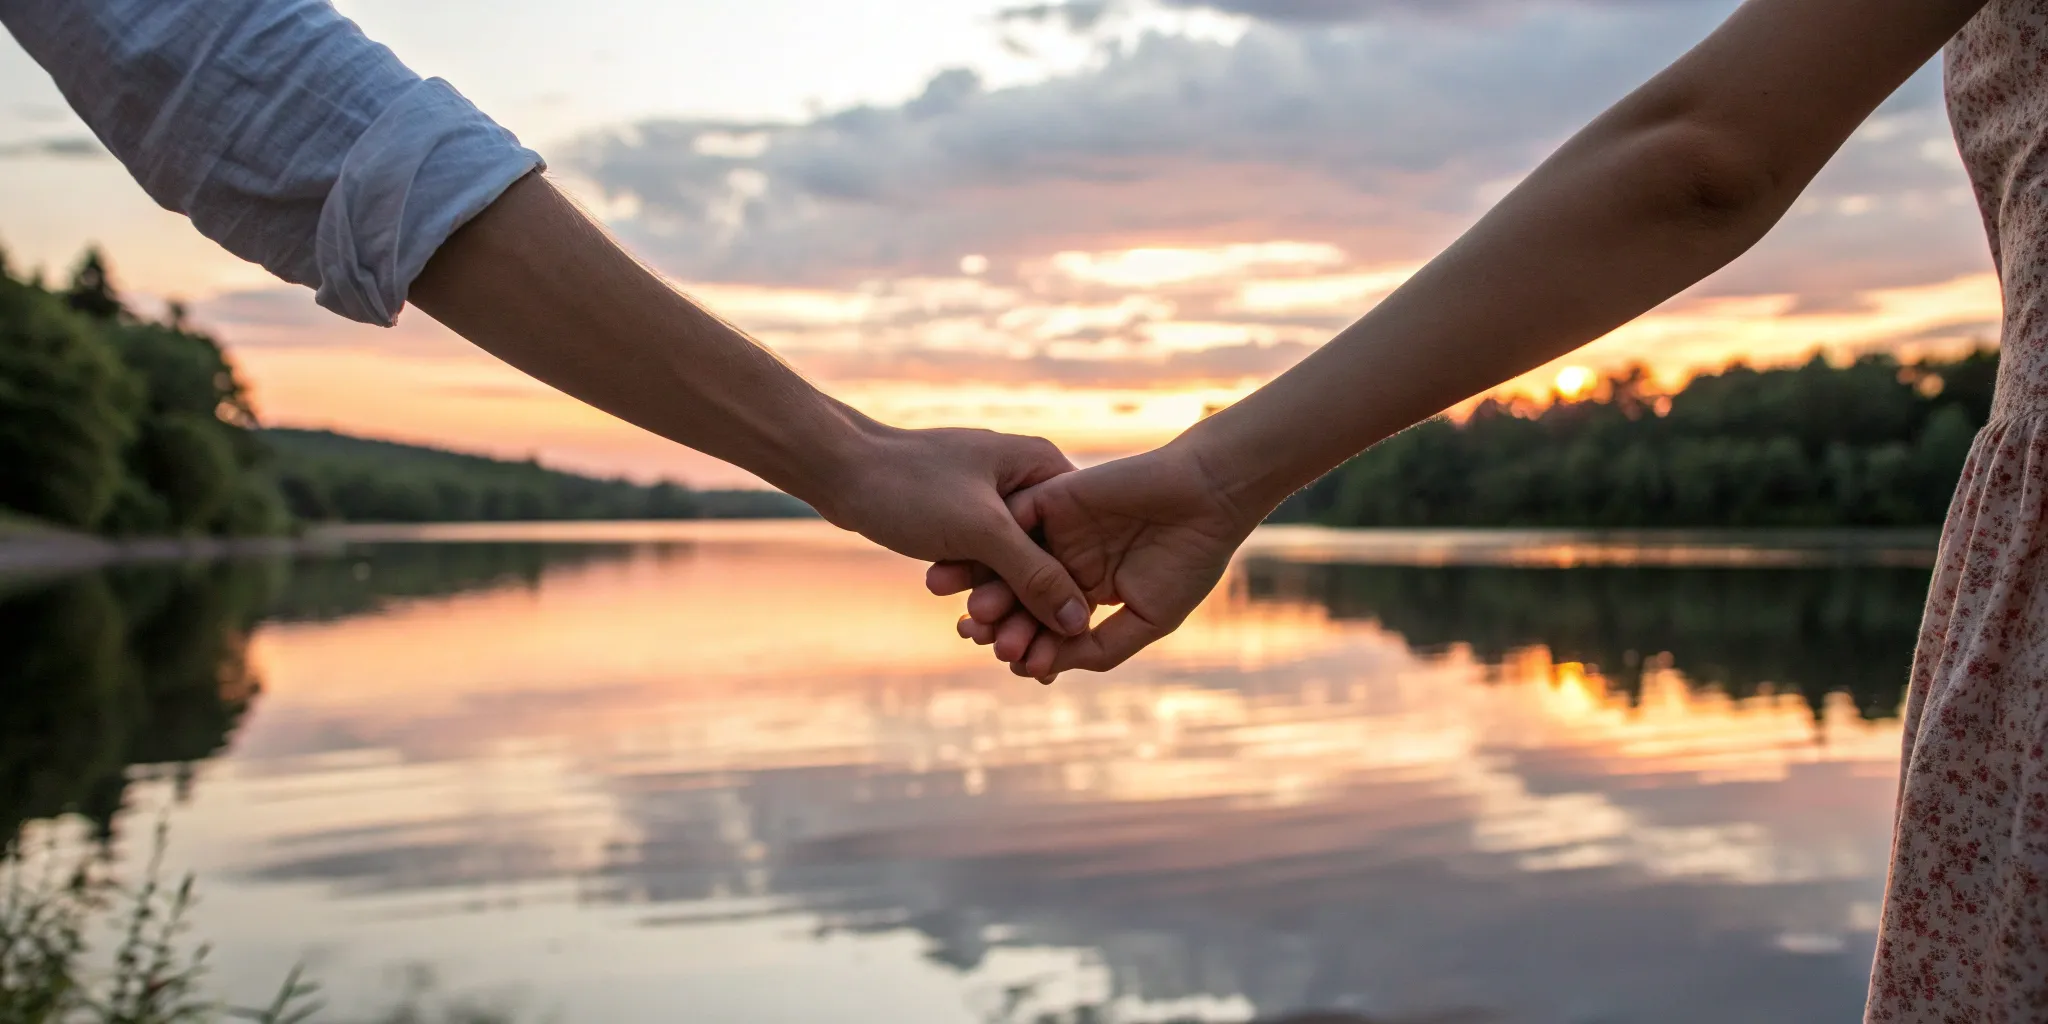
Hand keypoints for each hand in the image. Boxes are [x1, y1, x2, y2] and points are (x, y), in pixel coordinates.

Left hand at [818, 423, 1095, 637]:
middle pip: (1048, 557)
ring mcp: (993, 501)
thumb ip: (1033, 573)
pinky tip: (971, 631)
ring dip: (1005, 610)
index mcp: (1042, 466)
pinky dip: (981, 597)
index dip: (1076, 593)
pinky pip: (985, 567)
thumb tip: (1075, 621)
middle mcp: (1025, 481)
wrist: (836, 468)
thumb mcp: (980, 531)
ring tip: (995, 653)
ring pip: (1014, 567)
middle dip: (1034, 611)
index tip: (1068, 642)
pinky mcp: (963, 520)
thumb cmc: (907, 485)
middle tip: (1024, 661)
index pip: (1080, 538)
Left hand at [925, 440, 1261, 680]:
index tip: (1018, 667)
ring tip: (978, 617)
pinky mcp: (1050, 498)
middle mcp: (1064, 560)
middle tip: (988, 643)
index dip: (1030, 646)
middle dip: (1002, 623)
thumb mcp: (1148, 619)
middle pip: (1019, 598)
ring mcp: (1055, 530)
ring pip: (1009, 563)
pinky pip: (1012, 522)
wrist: (1210, 497)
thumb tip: (1048, 669)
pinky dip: (994, 545)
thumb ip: (1101, 647)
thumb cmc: (1190, 559)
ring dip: (990, 589)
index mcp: (1086, 590)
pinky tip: (983, 571)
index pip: (1045, 625)